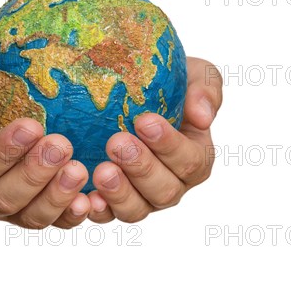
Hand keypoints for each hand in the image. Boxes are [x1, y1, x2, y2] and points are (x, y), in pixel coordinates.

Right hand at [0, 65, 90, 228]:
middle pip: (4, 198)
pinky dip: (74, 215)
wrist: (8, 103)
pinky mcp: (43, 213)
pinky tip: (90, 199)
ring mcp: (13, 211)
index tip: (31, 126)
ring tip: (78, 169)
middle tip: (60, 146)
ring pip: (32, 217)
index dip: (2, 152)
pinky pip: (59, 223)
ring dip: (57, 196)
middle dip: (33, 174)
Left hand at [87, 57, 222, 222]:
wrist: (131, 89)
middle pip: (164, 191)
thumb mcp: (195, 74)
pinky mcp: (112, 203)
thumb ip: (206, 90)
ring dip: (119, 193)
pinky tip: (85, 198)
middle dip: (141, 168)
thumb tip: (202, 117)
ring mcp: (142, 198)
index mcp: (195, 157)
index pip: (189, 160)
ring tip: (101, 170)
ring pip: (137, 210)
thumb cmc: (168, 82)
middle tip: (117, 142)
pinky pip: (106, 215)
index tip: (144, 121)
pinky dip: (97, 211)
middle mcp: (172, 184)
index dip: (168, 144)